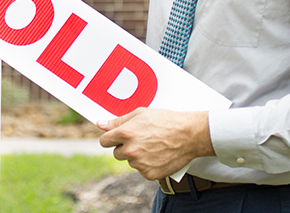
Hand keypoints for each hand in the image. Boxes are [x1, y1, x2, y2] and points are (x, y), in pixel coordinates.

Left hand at [97, 108, 213, 179]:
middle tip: (140, 140)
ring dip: (137, 156)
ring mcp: (140, 164)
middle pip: (116, 153)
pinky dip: (147, 165)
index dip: (111, 138)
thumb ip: (118, 120)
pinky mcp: (149, 174)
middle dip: (124, 147)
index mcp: (125, 133)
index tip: (117, 137)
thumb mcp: (141, 114)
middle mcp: (131, 150)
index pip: (104, 141)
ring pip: (130, 162)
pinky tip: (158, 155)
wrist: (189, 134)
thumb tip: (100, 124)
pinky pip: (142, 170)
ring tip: (153, 146)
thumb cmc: (165, 120)